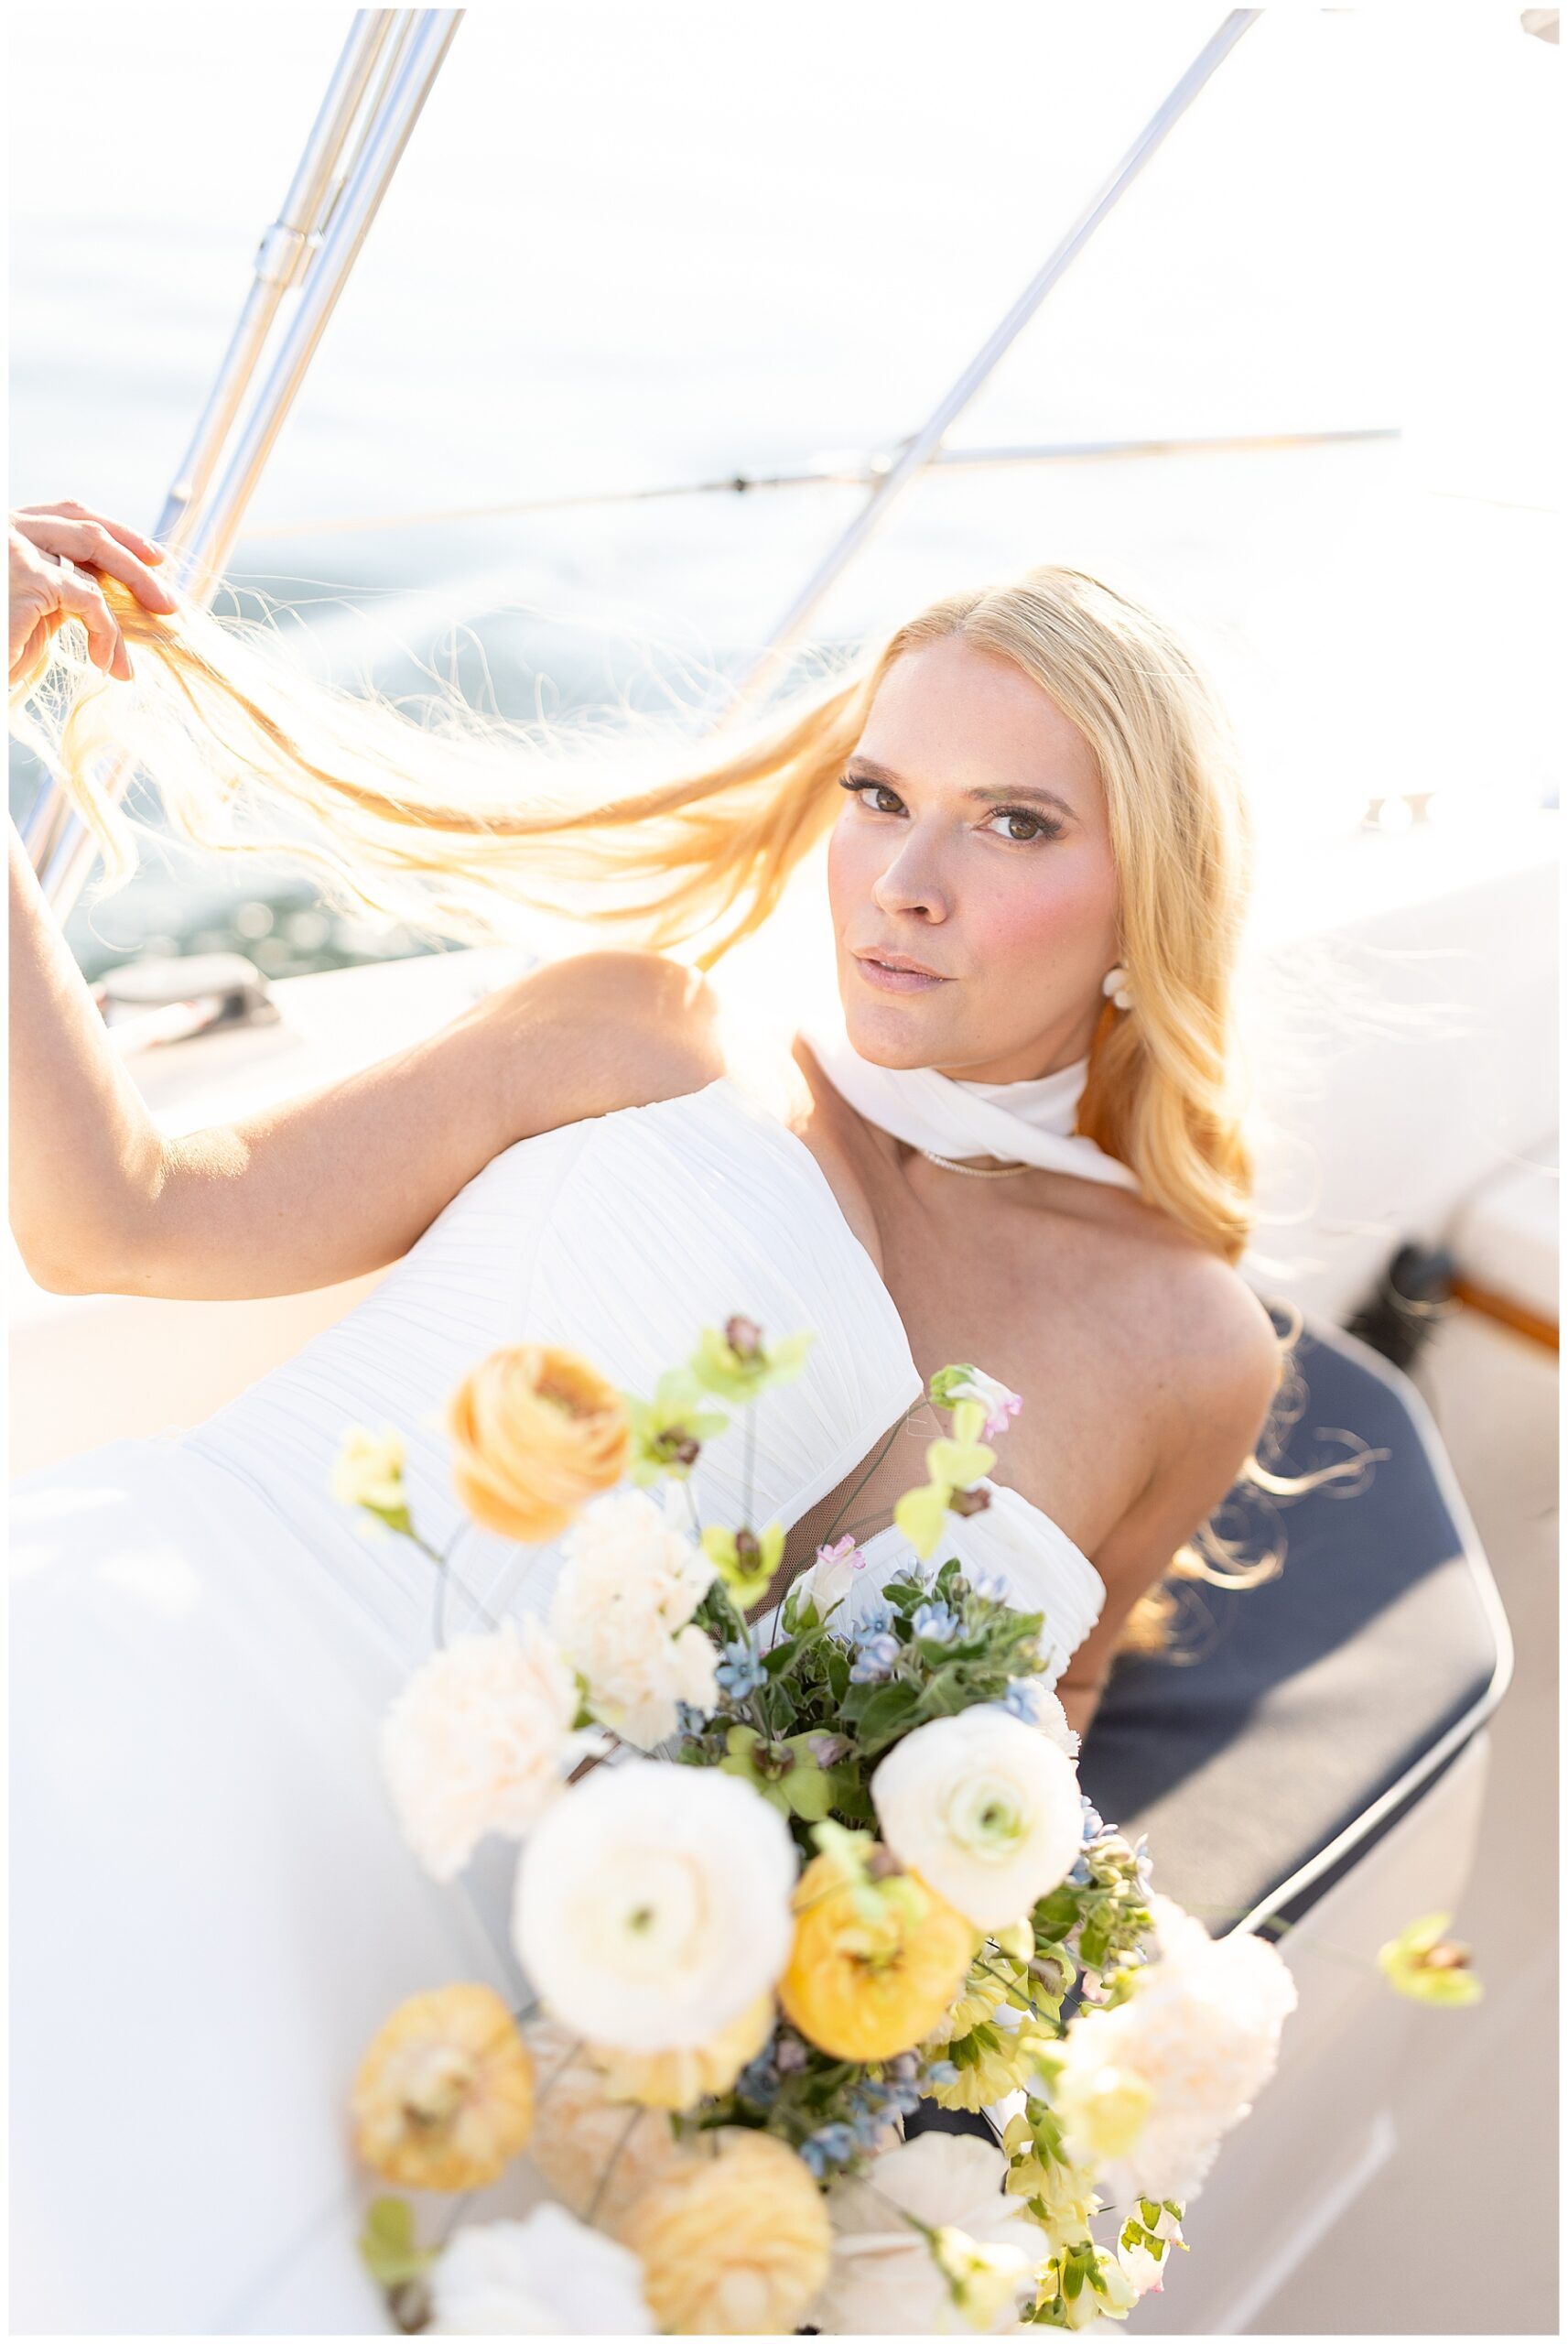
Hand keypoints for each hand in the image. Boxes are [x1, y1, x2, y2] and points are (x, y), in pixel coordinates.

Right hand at [10, 500, 178, 685]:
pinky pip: (90, 601)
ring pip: (94, 566)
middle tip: (167, 601)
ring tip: (142, 646)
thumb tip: (114, 594)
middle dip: (135, 564)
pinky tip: (106, 660)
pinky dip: (107, 633)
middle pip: (88, 530)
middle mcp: (10, 526)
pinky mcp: (28, 578)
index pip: (69, 514)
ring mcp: (17, 548)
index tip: (152, 557)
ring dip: (128, 606)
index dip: (116, 531)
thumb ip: (60, 587)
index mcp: (11, 526)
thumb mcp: (28, 604)